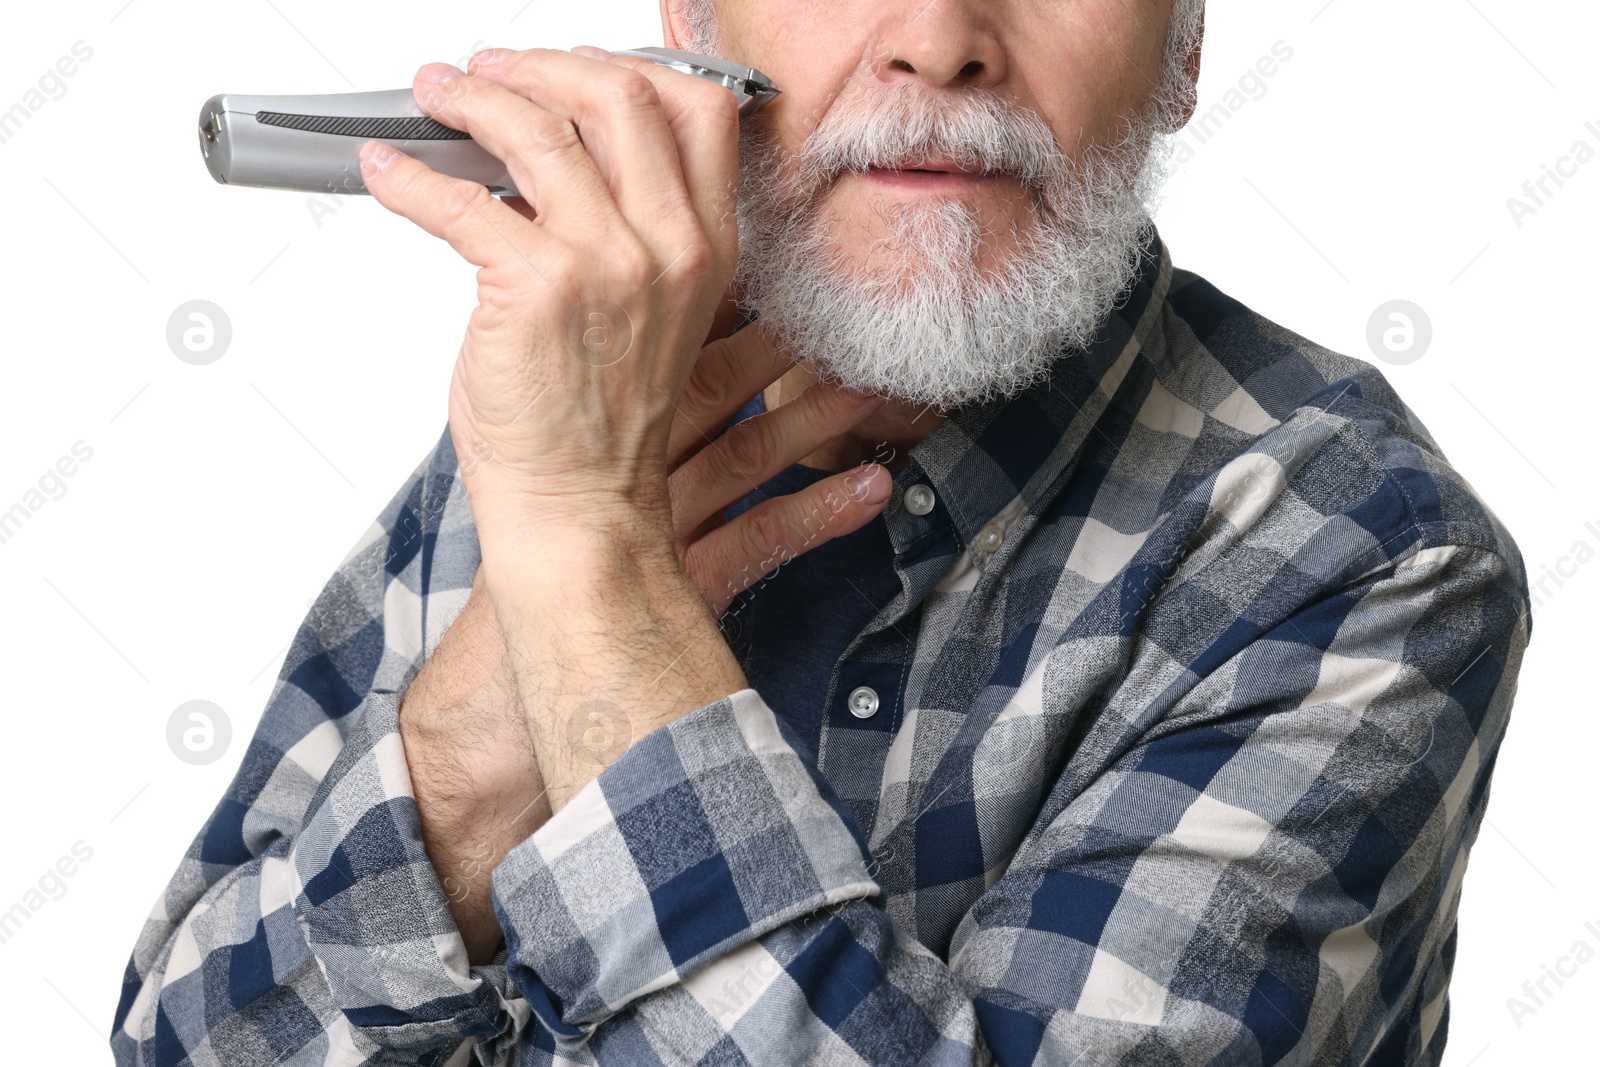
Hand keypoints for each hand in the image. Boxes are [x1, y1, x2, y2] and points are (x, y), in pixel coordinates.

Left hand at [360, 46, 749, 556]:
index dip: (627, 68)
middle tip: (489, 71)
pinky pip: (459, 198)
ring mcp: (608, 264)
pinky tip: (388, 172)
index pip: (699, 112)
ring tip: (436, 96)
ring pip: (541, 128)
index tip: (569, 69)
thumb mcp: (644, 312)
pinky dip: (410, 176)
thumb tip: (542, 156)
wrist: (580, 506)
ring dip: (474, 98)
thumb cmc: (599, 424)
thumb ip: (619, 229)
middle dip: (543, 66)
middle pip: (621, 96)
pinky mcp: (536, 286)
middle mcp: (670, 248)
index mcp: (707, 250)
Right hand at [402, 335, 892, 961]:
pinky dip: (819, 515)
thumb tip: (599, 362)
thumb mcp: (523, 488)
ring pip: (746, 455)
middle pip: (712, 388)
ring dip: (813, 419)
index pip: (656, 352)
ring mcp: (660, 527)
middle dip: (778, 344)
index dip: (714, 308)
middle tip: (836, 304)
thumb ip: (565, 425)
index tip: (765, 269)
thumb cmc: (511, 586)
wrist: (494, 685)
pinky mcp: (685, 585)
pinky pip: (760, 542)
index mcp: (588, 437)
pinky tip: (872, 490)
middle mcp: (628, 473)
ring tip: (872, 385)